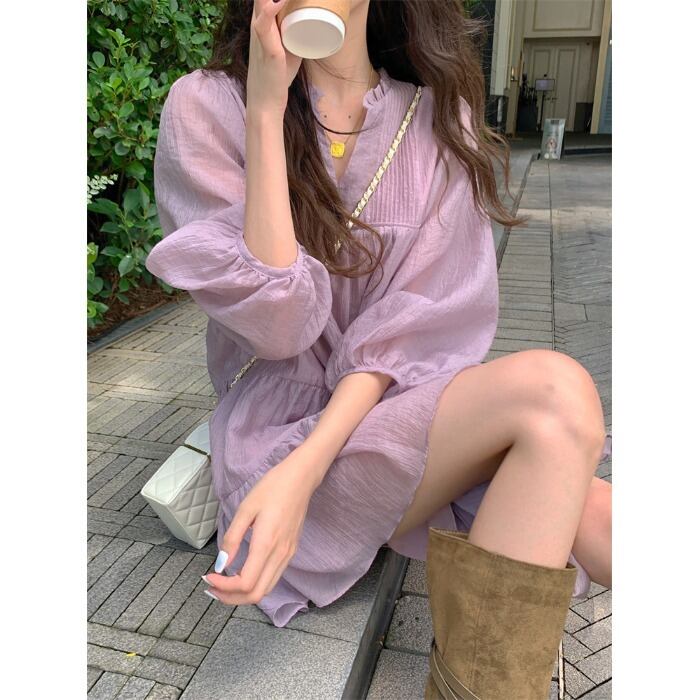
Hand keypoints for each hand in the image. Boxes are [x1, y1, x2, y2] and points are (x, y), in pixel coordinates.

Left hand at [202, 451, 318, 605]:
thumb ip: (232, 538)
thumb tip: (220, 564)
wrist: (301, 479)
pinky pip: (273, 578)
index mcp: (267, 544)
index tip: (209, 577)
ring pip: (266, 590)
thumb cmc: (272, 488)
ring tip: (224, 584)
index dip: (224, 588)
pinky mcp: (291, 551)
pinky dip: (255, 584)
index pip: (246, 584)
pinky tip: (242, 573)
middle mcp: (280, 555)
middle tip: (213, 588)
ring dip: (243, 594)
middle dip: (232, 598)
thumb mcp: (245, 508)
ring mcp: (288, 555)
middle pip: (257, 595)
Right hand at [247, 0, 302, 115]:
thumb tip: (313, 22)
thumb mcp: (288, 47)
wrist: (267, 102)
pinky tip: (278, 1)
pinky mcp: (266, 50)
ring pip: (264, 2)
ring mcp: (261, 35)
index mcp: (263, 19)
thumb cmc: (277, 75)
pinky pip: (262, 25)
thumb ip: (296, 32)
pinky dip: (269, 10)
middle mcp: (258, 22)